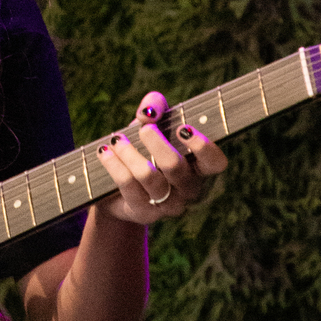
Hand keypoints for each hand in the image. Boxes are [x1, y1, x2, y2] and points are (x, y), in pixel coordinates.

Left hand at [96, 92, 226, 224]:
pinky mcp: (144, 213)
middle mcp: (188, 190)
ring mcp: (167, 205)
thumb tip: (149, 112)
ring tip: (117, 139)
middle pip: (176, 167)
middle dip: (157, 143)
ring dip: (129, 153)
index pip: (215, 162)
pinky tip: (104, 152)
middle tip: (144, 128)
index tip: (182, 128)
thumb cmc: (144, 148)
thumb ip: (155, 106)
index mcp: (200, 168)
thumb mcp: (153, 123)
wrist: (117, 186)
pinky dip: (114, 165)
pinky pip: (128, 186)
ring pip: (149, 177)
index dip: (203, 147)